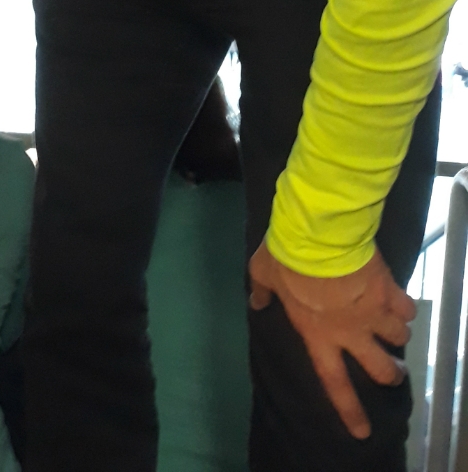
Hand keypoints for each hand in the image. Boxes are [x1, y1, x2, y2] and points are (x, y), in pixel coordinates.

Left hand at [249, 241, 413, 438]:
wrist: (319, 234)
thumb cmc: (288, 257)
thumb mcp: (263, 273)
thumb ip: (262, 291)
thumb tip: (256, 302)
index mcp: (318, 335)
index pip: (334, 382)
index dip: (349, 409)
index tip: (362, 430)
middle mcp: (351, 332)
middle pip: (380, 368)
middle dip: (391, 374)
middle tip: (394, 372)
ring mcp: (373, 312)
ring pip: (398, 338)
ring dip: (398, 336)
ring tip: (396, 331)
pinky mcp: (388, 291)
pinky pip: (407, 308)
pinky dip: (406, 308)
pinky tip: (401, 304)